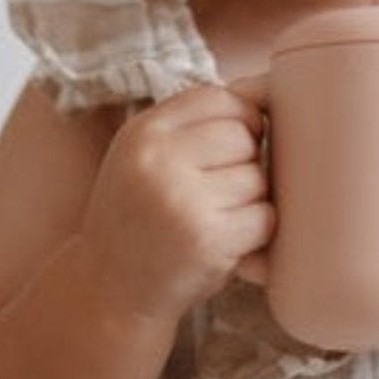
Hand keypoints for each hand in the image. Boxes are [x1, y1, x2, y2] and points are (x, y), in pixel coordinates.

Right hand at [79, 84, 271, 319]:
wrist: (108, 292)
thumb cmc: (139, 219)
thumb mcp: (145, 159)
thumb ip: (195, 123)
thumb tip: (270, 86)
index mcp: (142, 133)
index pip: (218, 99)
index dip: (239, 120)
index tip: (231, 148)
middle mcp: (157, 160)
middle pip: (244, 135)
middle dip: (245, 162)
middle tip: (218, 192)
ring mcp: (183, 200)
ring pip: (258, 177)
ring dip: (250, 200)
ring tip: (215, 219)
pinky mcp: (208, 239)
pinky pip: (265, 217)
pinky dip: (255, 232)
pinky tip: (225, 242)